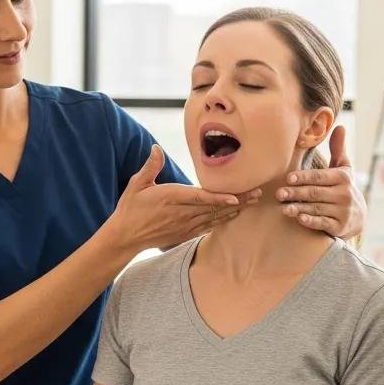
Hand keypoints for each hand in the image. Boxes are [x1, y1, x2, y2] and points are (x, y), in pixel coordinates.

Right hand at [109, 145, 261, 253]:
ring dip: (235, 210)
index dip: (219, 198)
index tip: (236, 196)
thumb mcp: (136, 184)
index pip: (200, 198)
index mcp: (171, 198)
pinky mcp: (185, 233)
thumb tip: (156, 148)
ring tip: (253, 202)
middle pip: (214, 207)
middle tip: (258, 193)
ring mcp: (185, 225)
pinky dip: (223, 220)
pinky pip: (209, 226)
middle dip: (238, 200)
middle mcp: (182, 213)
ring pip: (215, 217)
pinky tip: (235, 214)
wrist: (126, 236)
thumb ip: (150, 166)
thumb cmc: (130, 208)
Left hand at [275, 126, 365, 239]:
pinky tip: (299, 218)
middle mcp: (345, 194)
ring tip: (283, 208)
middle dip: (296, 193)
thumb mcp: (343, 169)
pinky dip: (311, 221)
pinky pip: (323, 223)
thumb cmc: (343, 188)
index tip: (288, 178)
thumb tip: (339, 126)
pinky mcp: (340, 226)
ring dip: (299, 208)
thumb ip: (338, 150)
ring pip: (317, 208)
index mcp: (343, 177)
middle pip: (315, 193)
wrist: (358, 217)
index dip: (304, 177)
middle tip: (278, 194)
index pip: (320, 176)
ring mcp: (343, 211)